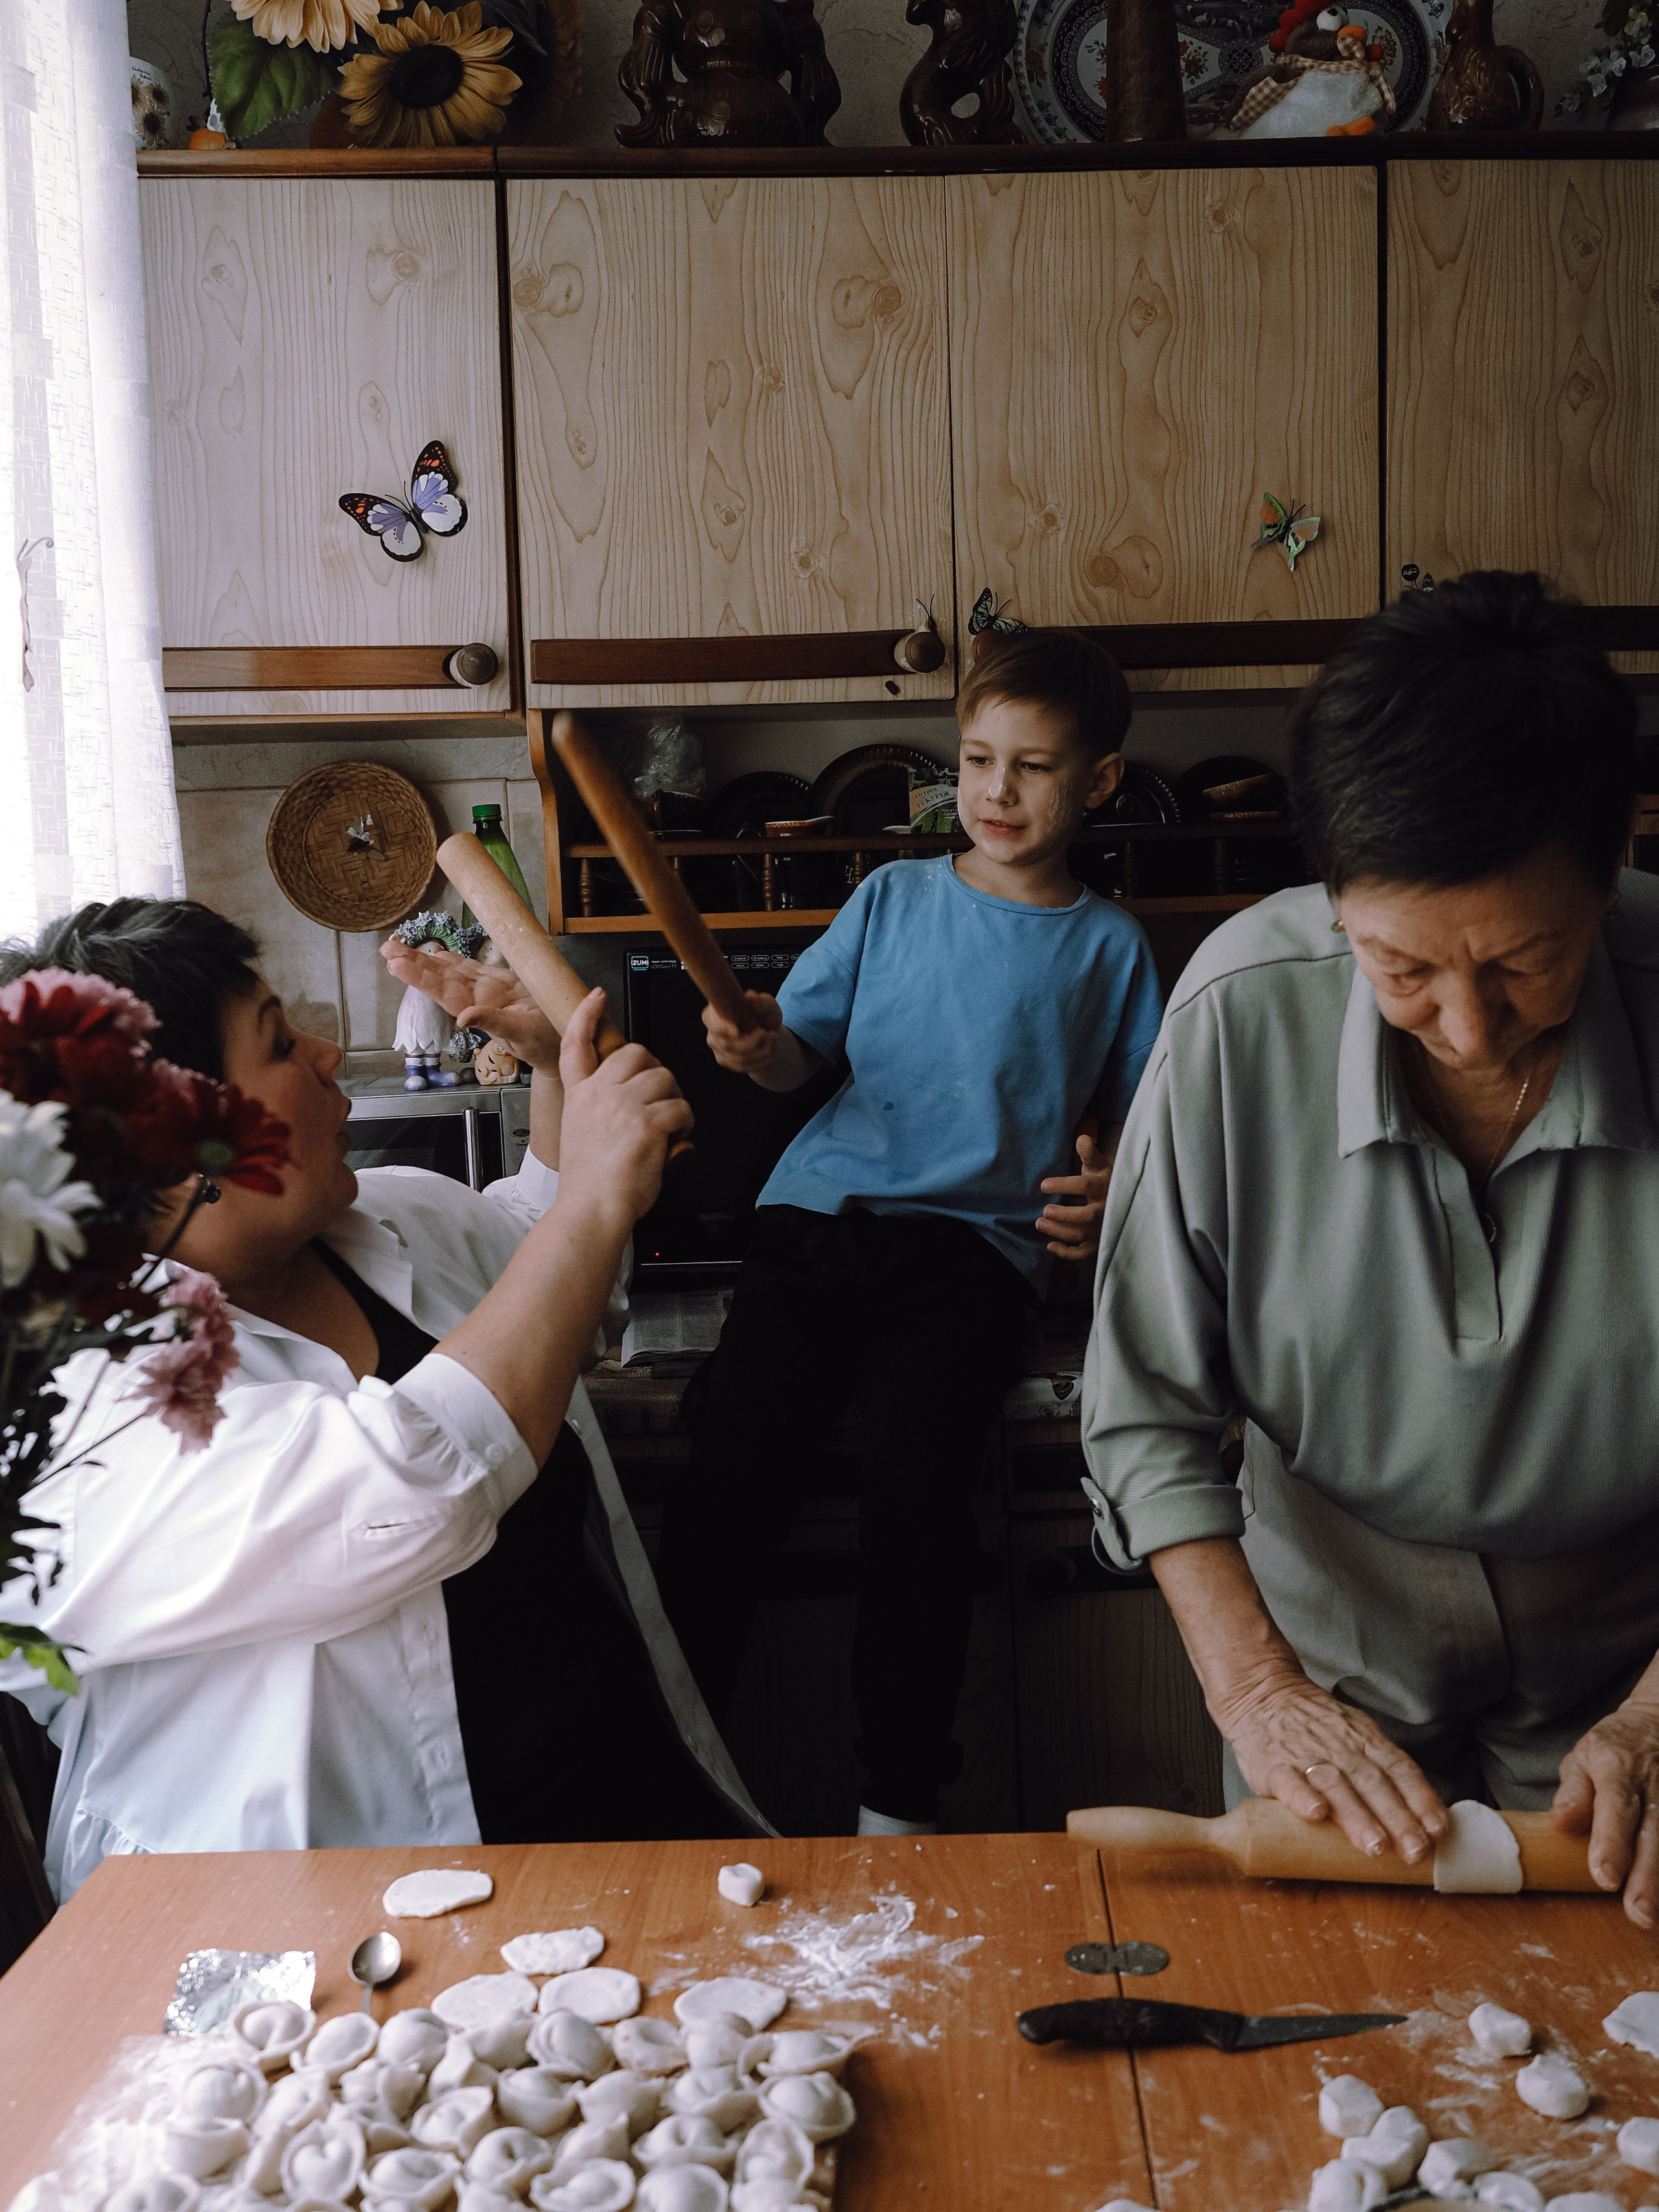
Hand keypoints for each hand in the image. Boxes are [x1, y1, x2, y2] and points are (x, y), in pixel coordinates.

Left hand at [380, 938, 560, 1073]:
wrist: (566, 1042)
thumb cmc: (545, 1044)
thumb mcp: (521, 1035)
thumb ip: (493, 1024)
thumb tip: (463, 1018)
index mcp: (479, 1011)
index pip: (442, 993)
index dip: (420, 978)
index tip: (397, 964)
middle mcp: (478, 999)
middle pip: (440, 979)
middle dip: (413, 964)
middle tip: (386, 949)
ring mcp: (488, 991)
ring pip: (452, 972)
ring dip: (426, 960)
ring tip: (399, 947)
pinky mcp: (502, 984)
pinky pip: (473, 970)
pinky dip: (455, 961)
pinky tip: (438, 954)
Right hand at [555, 989, 692, 1223]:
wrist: (593, 1208)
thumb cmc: (591, 1182)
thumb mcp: (581, 1133)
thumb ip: (601, 1111)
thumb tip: (632, 1102)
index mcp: (579, 1095)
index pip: (577, 1044)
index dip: (586, 1016)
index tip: (596, 997)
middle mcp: (599, 1094)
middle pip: (636, 1053)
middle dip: (655, 1072)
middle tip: (659, 1099)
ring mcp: (623, 1106)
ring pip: (665, 1079)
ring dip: (674, 1101)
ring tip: (668, 1128)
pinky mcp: (648, 1123)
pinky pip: (681, 1108)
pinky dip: (686, 1125)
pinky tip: (675, 1141)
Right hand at [703, 990, 782, 1074]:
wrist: (766, 1031)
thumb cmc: (764, 1013)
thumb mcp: (768, 1006)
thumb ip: (762, 1002)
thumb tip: (753, 997)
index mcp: (716, 1012)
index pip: (712, 1022)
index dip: (721, 1028)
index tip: (737, 1031)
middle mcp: (712, 1031)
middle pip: (727, 1044)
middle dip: (753, 1043)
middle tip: (771, 1035)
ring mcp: (717, 1047)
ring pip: (737, 1058)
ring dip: (761, 1052)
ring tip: (774, 1041)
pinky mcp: (724, 1060)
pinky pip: (742, 1067)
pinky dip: (760, 1061)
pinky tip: (771, 1052)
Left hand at [1038, 1129, 1118, 1259]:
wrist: (1125, 1200)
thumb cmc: (1104, 1180)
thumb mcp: (1099, 1165)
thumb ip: (1089, 1153)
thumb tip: (1082, 1138)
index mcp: (1106, 1187)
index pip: (1085, 1186)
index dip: (1064, 1185)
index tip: (1043, 1185)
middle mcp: (1107, 1210)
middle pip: (1087, 1216)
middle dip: (1064, 1215)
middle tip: (1044, 1211)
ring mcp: (1104, 1228)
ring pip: (1083, 1234)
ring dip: (1060, 1231)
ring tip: (1039, 1223)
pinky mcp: (1099, 1242)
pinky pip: (1084, 1253)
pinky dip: (1068, 1253)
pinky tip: (1051, 1246)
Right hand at [1217, 1668, 1447, 1865]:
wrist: (1261, 1691)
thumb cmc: (1314, 1724)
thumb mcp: (1354, 1732)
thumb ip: (1380, 1767)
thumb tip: (1418, 1813)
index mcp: (1365, 1740)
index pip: (1400, 1769)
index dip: (1421, 1800)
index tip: (1438, 1829)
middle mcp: (1342, 1748)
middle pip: (1375, 1784)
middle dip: (1398, 1819)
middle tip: (1415, 1851)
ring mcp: (1307, 1756)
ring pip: (1337, 1787)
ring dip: (1359, 1817)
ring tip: (1376, 1846)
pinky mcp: (1274, 1765)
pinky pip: (1290, 1782)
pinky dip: (1303, 1797)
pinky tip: (1315, 1814)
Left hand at [1552, 1698, 1658, 1926]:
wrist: (1654, 1725)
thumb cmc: (1611, 1749)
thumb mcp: (1583, 1758)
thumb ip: (1573, 1793)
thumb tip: (1560, 1824)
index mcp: (1619, 1769)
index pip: (1616, 1807)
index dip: (1612, 1843)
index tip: (1604, 1877)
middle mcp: (1654, 1785)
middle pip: (1653, 1834)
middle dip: (1646, 1877)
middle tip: (1637, 1913)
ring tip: (1649, 1916)